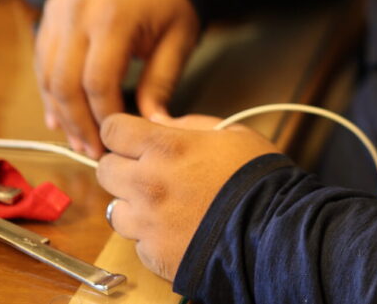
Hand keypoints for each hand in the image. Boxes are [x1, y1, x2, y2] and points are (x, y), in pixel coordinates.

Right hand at [34, 0, 199, 158]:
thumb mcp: (179, 37)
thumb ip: (162, 81)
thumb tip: (153, 126)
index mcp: (113, 16)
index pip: (97, 81)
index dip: (103, 116)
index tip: (114, 140)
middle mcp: (77, 12)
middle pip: (64, 82)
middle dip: (77, 122)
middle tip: (92, 150)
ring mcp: (59, 9)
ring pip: (46, 74)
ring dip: (60, 111)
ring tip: (79, 139)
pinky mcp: (50, 10)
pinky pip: (42, 59)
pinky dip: (50, 90)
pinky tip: (62, 114)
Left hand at [98, 112, 277, 280]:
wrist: (271, 227)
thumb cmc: (255, 175)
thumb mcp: (230, 132)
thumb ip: (188, 126)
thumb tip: (158, 123)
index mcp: (166, 147)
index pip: (112, 130)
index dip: (120, 130)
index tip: (129, 135)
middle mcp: (147, 183)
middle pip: (105, 169)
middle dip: (122, 165)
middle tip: (146, 168)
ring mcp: (147, 222)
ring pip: (114, 209)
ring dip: (132, 203)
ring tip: (161, 202)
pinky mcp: (153, 253)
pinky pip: (136, 240)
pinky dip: (149, 233)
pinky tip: (175, 227)